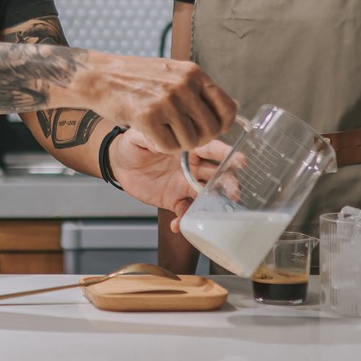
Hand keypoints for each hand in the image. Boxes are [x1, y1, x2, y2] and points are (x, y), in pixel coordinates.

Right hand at [84, 53, 236, 153]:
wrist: (100, 76)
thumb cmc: (135, 77)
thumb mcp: (173, 72)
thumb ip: (198, 89)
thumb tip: (231, 108)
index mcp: (193, 73)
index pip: (227, 108)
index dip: (222, 125)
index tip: (213, 130)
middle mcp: (183, 85)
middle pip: (210, 130)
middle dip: (199, 139)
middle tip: (183, 136)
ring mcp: (166, 101)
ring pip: (190, 142)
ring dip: (178, 144)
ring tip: (164, 132)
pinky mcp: (147, 117)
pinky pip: (168, 147)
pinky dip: (161, 146)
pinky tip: (152, 134)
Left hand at [107, 129, 231, 219]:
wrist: (120, 163)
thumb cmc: (133, 144)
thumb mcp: (140, 135)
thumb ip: (155, 136)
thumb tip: (168, 139)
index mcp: (189, 148)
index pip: (212, 149)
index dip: (227, 154)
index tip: (240, 160)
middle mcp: (192, 167)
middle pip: (217, 175)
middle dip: (228, 183)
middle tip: (234, 191)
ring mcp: (185, 184)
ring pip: (206, 196)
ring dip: (214, 205)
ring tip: (214, 214)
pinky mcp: (174, 200)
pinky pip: (185, 211)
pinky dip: (184, 220)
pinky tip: (179, 225)